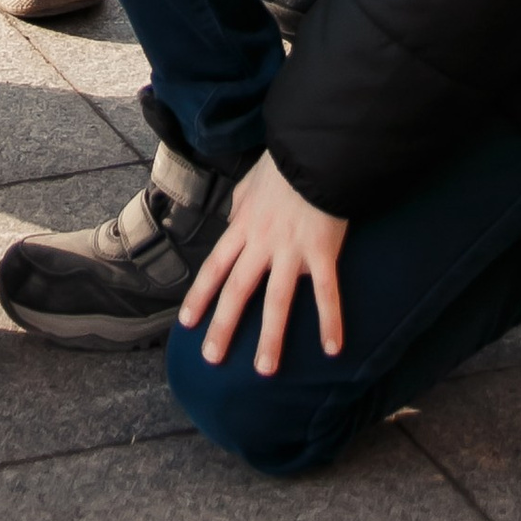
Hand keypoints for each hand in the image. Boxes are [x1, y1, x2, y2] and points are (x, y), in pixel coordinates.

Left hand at [178, 147, 347, 372]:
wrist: (315, 150)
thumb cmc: (283, 166)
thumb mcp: (250, 184)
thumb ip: (240, 208)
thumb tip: (233, 222)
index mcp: (243, 226)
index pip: (215, 267)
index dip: (199, 296)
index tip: (187, 323)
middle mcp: (262, 243)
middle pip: (237, 290)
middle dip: (223, 326)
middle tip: (212, 359)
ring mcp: (291, 250)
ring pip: (277, 300)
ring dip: (271, 338)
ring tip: (265, 370)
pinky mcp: (322, 252)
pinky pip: (327, 293)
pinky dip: (330, 322)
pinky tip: (333, 349)